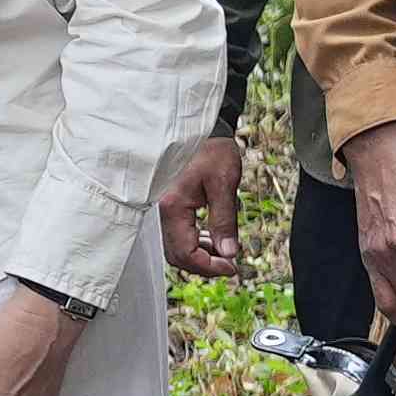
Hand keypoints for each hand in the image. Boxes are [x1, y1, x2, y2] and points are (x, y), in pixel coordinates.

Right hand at [162, 130, 247, 281]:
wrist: (200, 129)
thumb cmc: (211, 151)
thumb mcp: (224, 184)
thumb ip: (225, 221)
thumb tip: (229, 252)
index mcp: (173, 207)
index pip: (186, 252)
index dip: (209, 266)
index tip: (232, 267)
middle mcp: (162, 211)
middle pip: (177, 255)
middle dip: (204, 265)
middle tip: (229, 264)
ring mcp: (163, 209)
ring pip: (176, 248)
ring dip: (199, 255)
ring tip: (224, 250)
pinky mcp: (169, 206)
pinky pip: (177, 235)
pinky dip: (194, 242)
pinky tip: (211, 238)